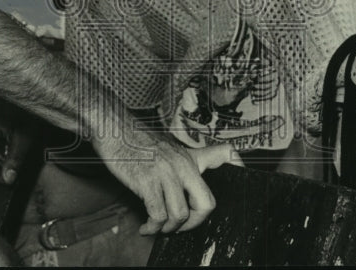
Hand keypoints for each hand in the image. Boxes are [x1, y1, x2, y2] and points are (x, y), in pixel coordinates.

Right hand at [93, 126, 238, 235]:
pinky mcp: (147, 181)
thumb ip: (180, 165)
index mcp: (190, 155)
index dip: (240, 167)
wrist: (114, 127)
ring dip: (169, 228)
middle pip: (207, 203)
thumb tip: (184, 192)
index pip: (226, 154)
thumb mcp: (167, 147)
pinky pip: (158, 215)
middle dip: (196, 223)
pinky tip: (146, 227)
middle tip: (183, 226)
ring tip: (158, 227)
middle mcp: (183, 164)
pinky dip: (152, 228)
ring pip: (181, 215)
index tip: (241, 177)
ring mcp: (166, 172)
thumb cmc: (137, 140)